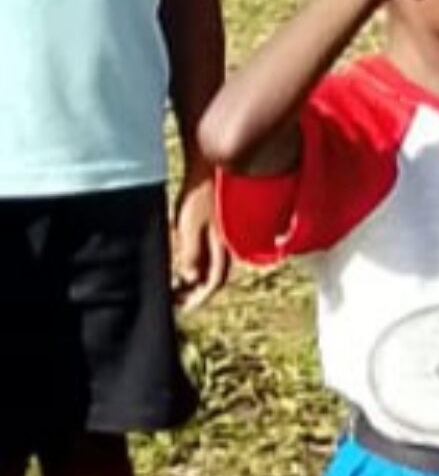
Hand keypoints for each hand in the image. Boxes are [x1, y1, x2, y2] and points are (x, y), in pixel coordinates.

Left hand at [169, 172, 225, 310]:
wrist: (211, 167)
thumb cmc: (200, 194)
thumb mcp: (191, 224)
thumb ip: (192, 252)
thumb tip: (191, 277)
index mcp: (224, 247)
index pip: (214, 282)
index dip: (199, 298)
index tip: (182, 308)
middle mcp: (227, 244)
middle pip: (213, 277)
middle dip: (195, 291)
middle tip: (175, 299)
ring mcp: (223, 235)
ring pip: (210, 265)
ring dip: (193, 277)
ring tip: (174, 282)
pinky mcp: (216, 226)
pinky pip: (207, 252)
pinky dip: (195, 262)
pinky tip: (181, 258)